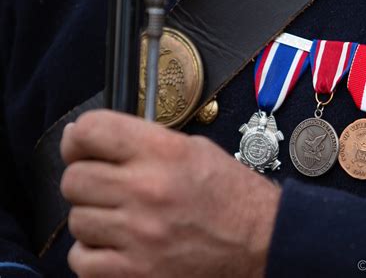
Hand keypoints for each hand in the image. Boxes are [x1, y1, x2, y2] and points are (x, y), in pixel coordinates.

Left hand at [60, 110, 280, 277]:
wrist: (262, 242)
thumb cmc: (233, 197)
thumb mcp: (195, 151)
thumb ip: (145, 143)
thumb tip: (96, 142)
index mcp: (165, 153)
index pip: (92, 131)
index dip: (79, 137)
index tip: (81, 145)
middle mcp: (148, 190)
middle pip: (74, 179)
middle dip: (85, 179)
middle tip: (105, 184)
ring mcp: (140, 235)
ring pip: (77, 220)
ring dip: (95, 217)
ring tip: (122, 218)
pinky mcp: (136, 273)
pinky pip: (82, 260)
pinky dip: (95, 253)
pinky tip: (118, 245)